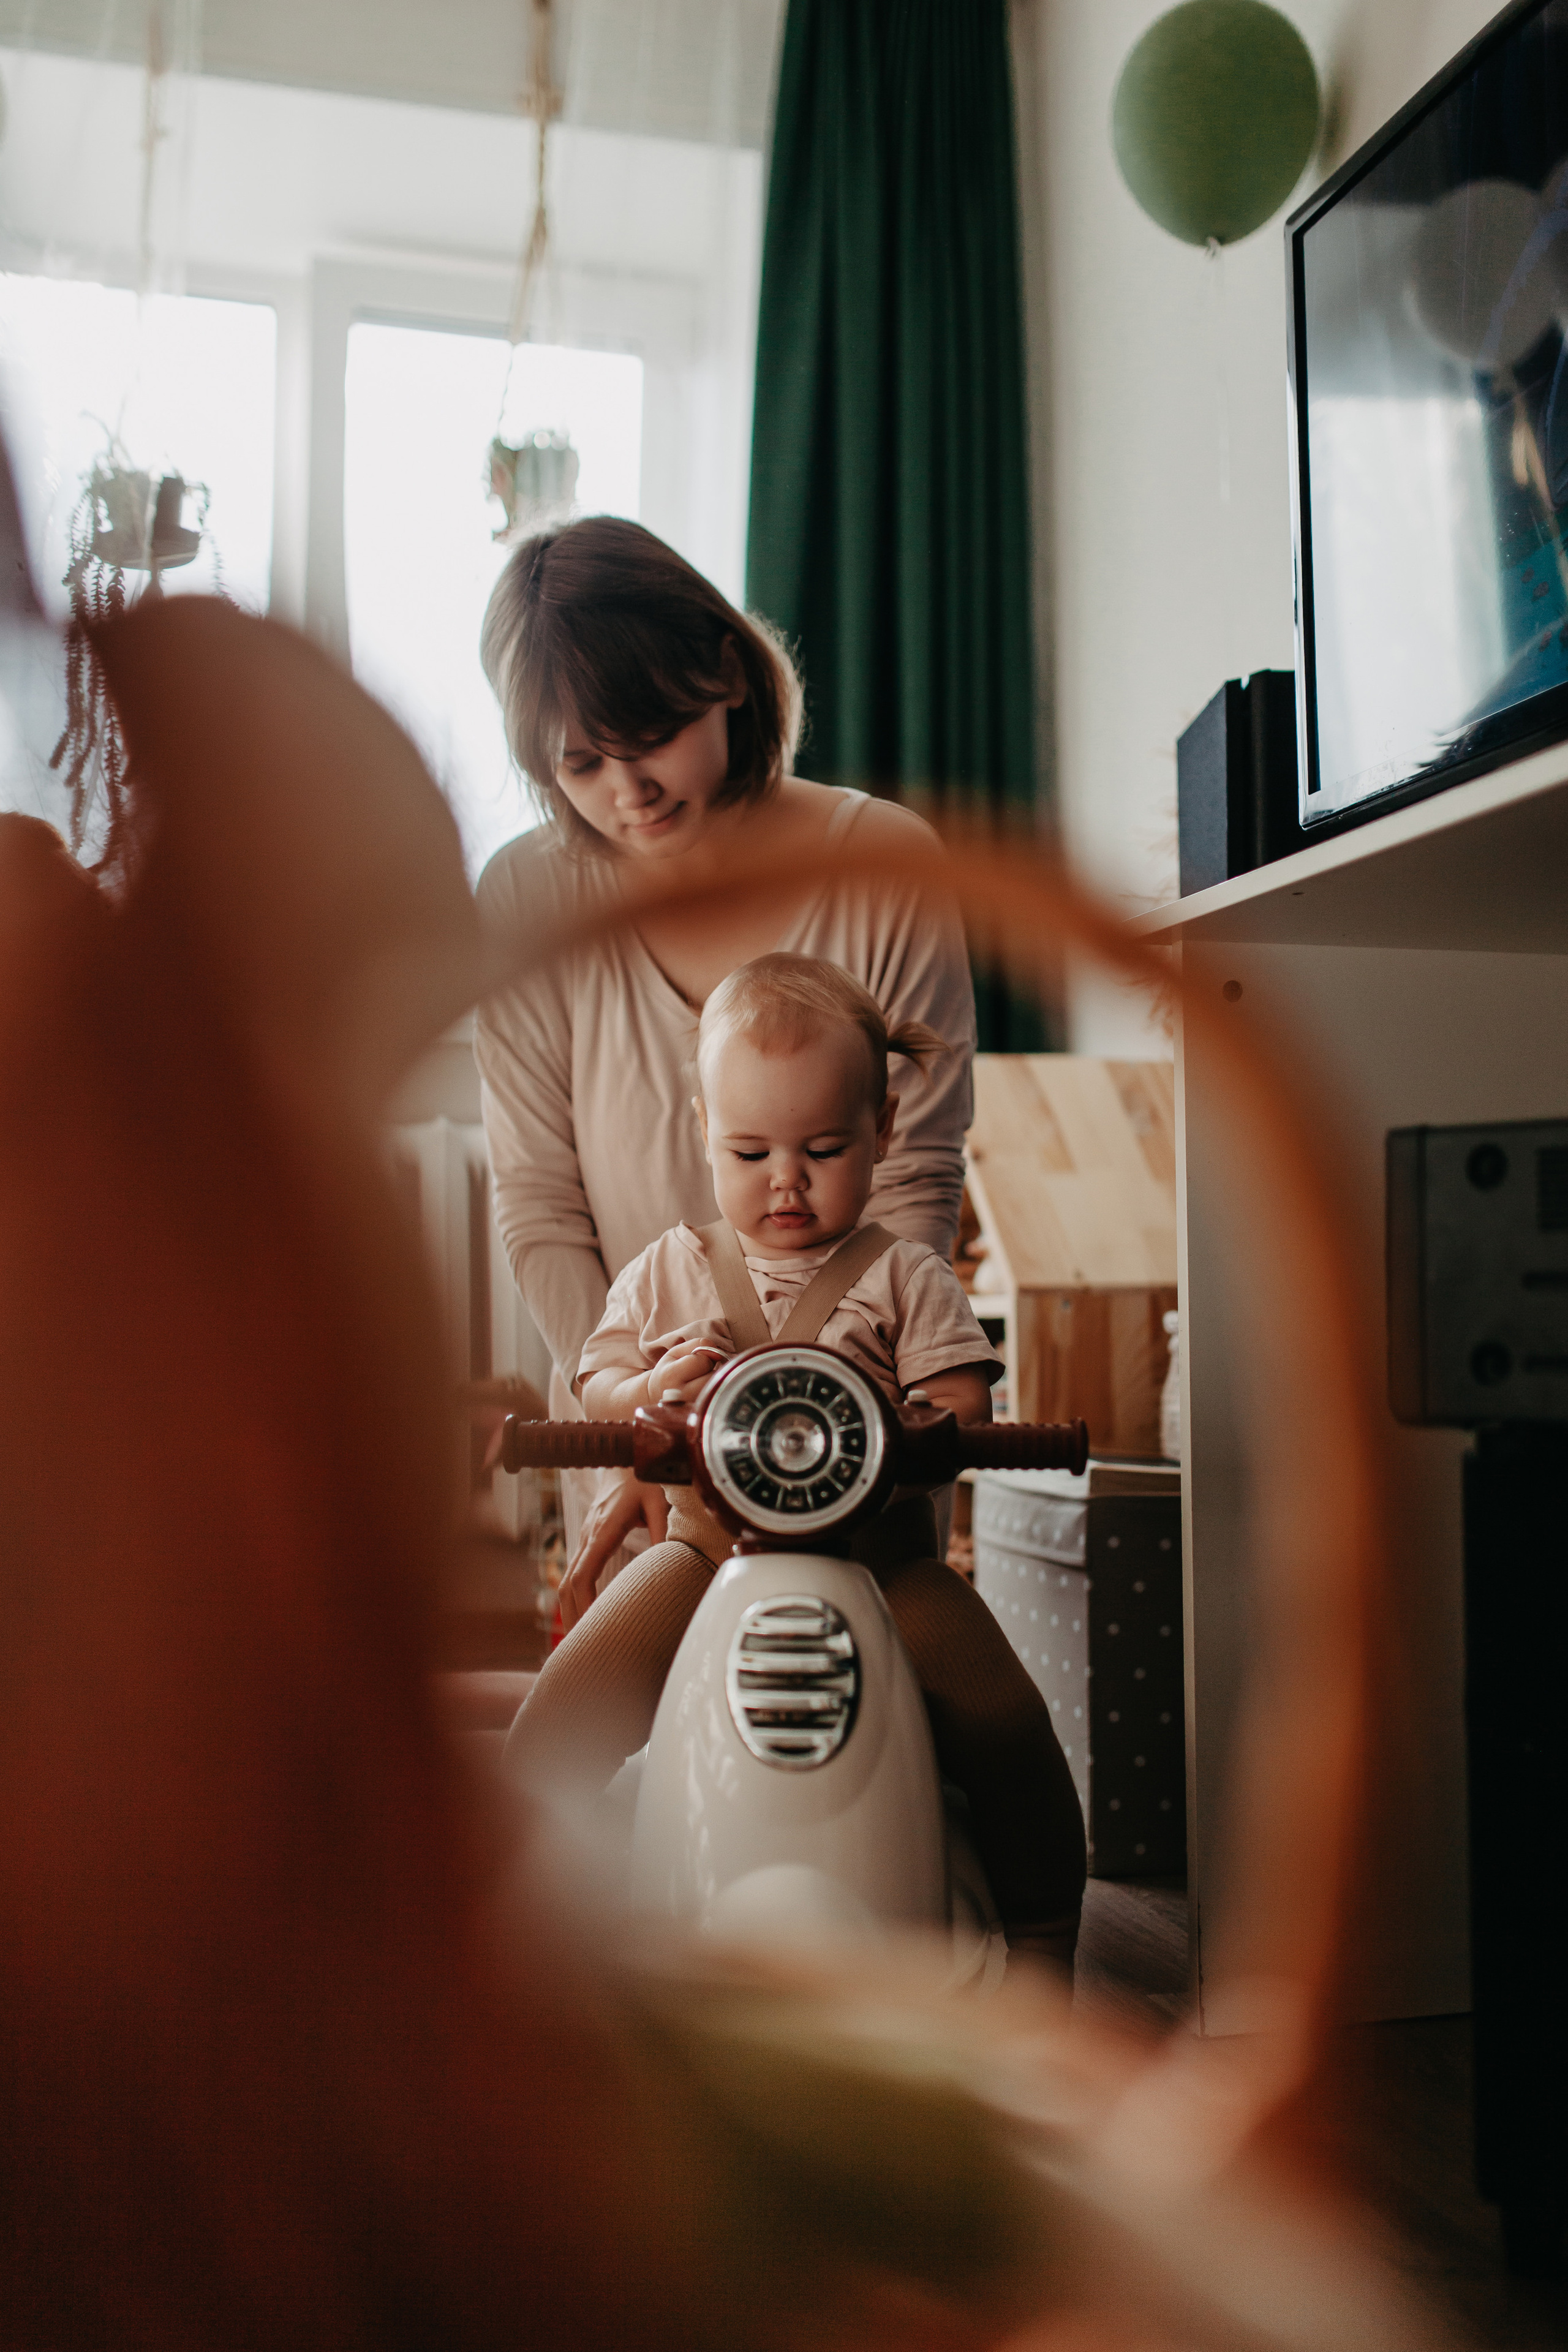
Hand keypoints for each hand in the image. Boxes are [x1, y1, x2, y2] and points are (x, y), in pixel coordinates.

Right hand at [558, 1466, 669, 1630]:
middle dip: (572, 1618)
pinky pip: (576, 1573)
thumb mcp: (660, 1500)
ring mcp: (585, 1538)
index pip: (583, 1576)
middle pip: (568, 1586)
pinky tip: (584, 1616)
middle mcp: (588, 1536)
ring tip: (579, 1642)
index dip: (584, 1606)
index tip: (590, 1630)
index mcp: (603, 1530)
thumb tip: (673, 1563)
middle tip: (580, 1651)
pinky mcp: (589, 1540)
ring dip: (570, 1610)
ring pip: (568, 1581)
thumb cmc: (643, 1475)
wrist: (624, 1453)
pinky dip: (575, 1598)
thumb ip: (664, 1530)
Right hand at [645, 1343, 725, 1407]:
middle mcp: (681, 1395)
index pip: (703, 1360)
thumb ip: (697, 1345)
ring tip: (699, 1382)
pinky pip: (717, 1399)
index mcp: (671, 1376)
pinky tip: (702, 1392)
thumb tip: (719, 1353)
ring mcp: (691, 1408)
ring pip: (718, 1388)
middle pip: (713, 1376)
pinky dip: (714, 1393)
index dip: (703, 1357)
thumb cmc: (668, 1371)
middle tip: (698, 1373)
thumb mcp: (676, 1352)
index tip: (694, 1362)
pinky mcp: (699, 1414)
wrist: (655, 1397)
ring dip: (713, 1382)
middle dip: (710, 1370)